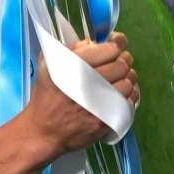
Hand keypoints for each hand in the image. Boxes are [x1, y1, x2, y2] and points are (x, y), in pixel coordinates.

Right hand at [23, 32, 139, 158]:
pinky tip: (120, 95)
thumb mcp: (48, 66)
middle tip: (119, 63)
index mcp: (75, 65)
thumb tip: (94, 42)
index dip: (117, 44)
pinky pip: (129, 101)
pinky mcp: (107, 119)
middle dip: (123, 61)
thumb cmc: (46, 97)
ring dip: (127, 78)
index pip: (111, 49)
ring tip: (120, 79)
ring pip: (129, 82)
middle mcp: (89, 82)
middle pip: (123, 64)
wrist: (43, 131)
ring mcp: (100, 102)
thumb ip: (70, 49)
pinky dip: (129, 96)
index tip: (116, 45)